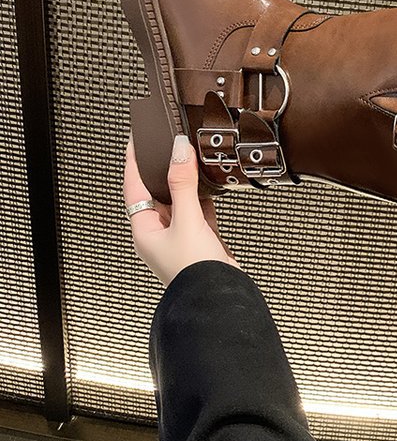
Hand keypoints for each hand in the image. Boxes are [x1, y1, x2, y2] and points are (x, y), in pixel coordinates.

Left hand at [123, 132, 240, 286]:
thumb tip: (178, 151)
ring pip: (179, 201)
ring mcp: (180, 237)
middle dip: (162, 169)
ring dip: (184, 182)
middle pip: (157, 192)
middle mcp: (159, 234)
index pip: (133, 188)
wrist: (218, 300)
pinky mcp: (200, 240)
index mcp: (144, 230)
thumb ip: (183, 184)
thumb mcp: (187, 221)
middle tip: (168, 145)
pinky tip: (209, 189)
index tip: (135, 141)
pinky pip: (198, 212)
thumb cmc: (193, 272)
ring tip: (189, 159)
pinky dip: (203, 197)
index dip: (133, 163)